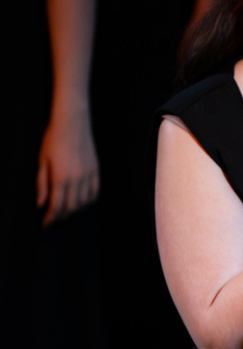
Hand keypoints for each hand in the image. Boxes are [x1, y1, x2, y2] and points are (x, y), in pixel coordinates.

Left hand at [36, 109, 99, 225]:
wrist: (72, 123)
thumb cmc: (53, 139)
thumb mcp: (41, 161)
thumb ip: (41, 184)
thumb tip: (41, 203)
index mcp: (60, 177)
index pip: (56, 205)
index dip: (50, 218)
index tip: (45, 224)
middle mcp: (76, 179)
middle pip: (71, 207)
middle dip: (62, 216)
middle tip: (54, 219)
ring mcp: (88, 175)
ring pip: (84, 201)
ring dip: (76, 209)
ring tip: (67, 211)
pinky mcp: (96, 170)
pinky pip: (95, 191)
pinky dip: (89, 200)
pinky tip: (83, 201)